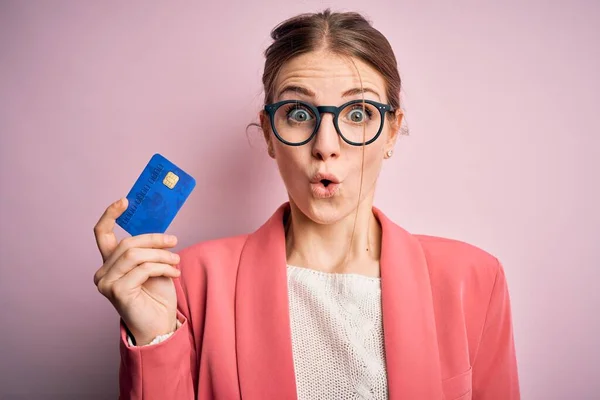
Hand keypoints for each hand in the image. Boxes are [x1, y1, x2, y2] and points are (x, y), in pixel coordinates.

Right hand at [93, 198, 180, 344]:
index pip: (101, 234)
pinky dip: (162, 267)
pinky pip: (143, 269)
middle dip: (154, 239)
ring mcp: (106, 283)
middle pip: (127, 243)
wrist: (161, 324)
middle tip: (174, 241)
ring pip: (135, 255)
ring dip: (161, 254)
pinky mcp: (117, 291)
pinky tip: (174, 272)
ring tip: (177, 260)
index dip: (110, 214)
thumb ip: (148, 249)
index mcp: (109, 264)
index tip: (125, 201)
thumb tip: (159, 229)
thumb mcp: (153, 265)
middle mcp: (102, 273)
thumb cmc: (157, 295)